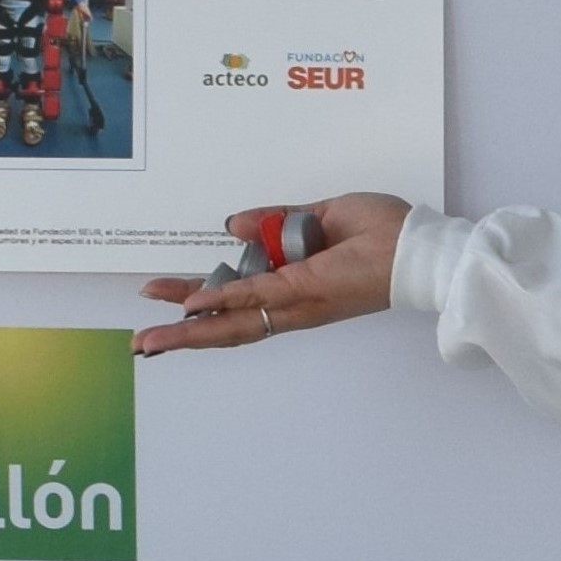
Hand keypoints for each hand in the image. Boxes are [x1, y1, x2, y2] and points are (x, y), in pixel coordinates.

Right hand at [134, 192, 410, 356]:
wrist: (417, 247)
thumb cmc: (383, 233)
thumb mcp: (319, 216)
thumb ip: (275, 221)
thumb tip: (233, 225)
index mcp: (295, 287)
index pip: (238, 302)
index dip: (201, 306)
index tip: (168, 305)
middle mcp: (292, 303)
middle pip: (228, 325)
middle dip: (183, 335)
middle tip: (143, 344)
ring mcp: (297, 301)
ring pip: (233, 322)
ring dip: (188, 331)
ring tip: (151, 340)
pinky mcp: (305, 290)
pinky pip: (254, 297)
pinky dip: (221, 301)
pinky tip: (191, 307)